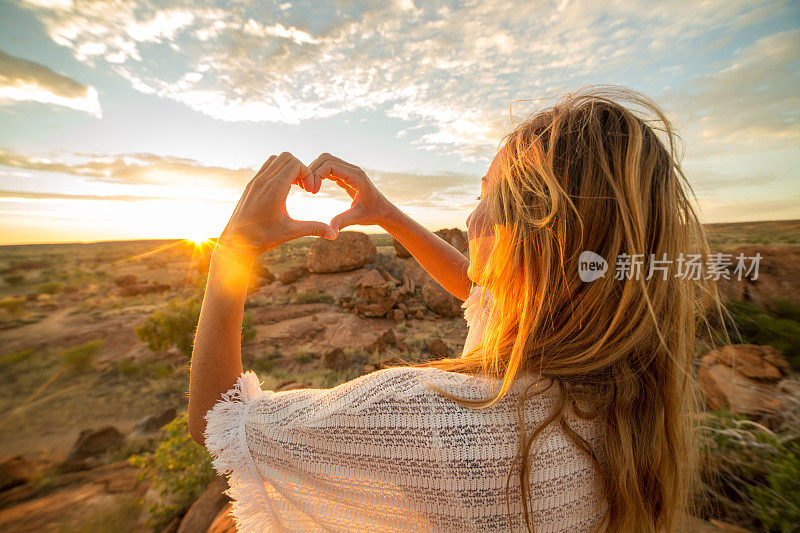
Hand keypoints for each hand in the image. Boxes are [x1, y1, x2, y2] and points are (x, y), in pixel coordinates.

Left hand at [218, 152, 336, 257]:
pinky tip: (283, 190)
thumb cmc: (263, 238)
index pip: (296, 164)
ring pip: (275, 159)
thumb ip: (313, 228)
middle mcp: (263, 181)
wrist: (236, 242)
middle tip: (305, 187)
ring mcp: (255, 181)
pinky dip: (278, 171)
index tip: (310, 192)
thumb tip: (334, 234)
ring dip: (288, 168)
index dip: (308, 175)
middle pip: (287, 157)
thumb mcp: (291, 232)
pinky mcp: (251, 185)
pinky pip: (266, 167)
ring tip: (295, 186)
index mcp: (274, 189)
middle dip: (300, 168)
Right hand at [309, 153, 395, 234]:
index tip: (312, 191)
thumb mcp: (357, 218)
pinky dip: (320, 174)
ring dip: (315, 171)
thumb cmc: (373, 214)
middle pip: (326, 158)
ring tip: (310, 189)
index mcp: (356, 177)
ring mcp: (349, 171)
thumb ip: (343, 222)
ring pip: (326, 161)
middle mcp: (352, 170)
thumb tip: (330, 232)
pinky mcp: (346, 176)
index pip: (330, 165)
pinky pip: (329, 168)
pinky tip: (315, 188)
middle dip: (313, 170)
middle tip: (308, 189)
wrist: (383, 211)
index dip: (317, 175)